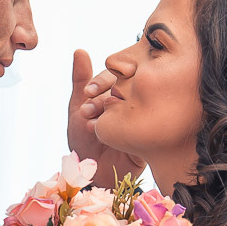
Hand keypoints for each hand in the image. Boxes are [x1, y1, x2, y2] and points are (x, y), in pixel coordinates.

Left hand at [67, 50, 145, 189]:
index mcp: (120, 93)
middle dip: (104, 98)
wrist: (90, 174)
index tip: (88, 92)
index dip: (101, 82)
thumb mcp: (77, 107)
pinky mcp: (149, 135)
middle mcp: (134, 103)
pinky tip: (110, 132)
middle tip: (87, 112)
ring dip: (112, 113)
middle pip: (128, 88)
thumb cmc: (84, 142)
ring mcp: (143, 118)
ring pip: (134, 104)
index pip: (117, 76)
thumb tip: (80, 50)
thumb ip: (80, 80)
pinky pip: (142, 124)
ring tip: (93, 124)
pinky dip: (124, 127)